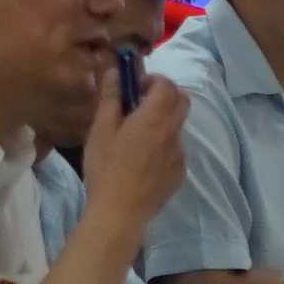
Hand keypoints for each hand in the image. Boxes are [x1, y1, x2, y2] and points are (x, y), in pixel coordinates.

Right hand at [76, 67, 188, 228]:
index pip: (167, 85)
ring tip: (136, 137)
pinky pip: (175, 150)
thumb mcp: (101, 130)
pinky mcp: (179, 174)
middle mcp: (173, 133)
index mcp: (154, 118)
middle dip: (165, 95)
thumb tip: (115, 71)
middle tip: (140, 105)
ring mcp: (179, 154)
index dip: (153, 80)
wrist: (119, 212)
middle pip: (182, 101)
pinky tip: (142, 161)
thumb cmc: (105, 168)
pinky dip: (163, 146)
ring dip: (163, 121)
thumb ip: (110, 98)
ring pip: (178, 126)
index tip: (135, 88)